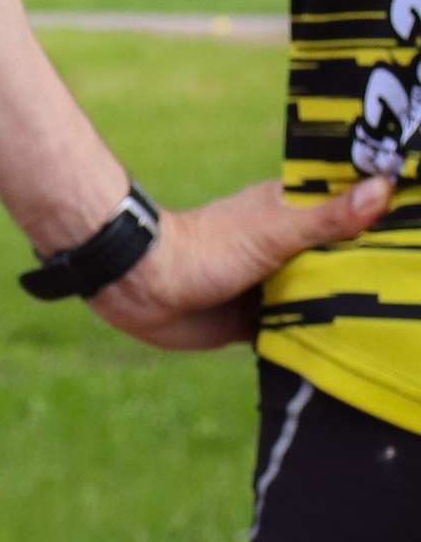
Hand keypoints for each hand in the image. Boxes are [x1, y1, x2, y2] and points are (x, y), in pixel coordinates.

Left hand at [88, 169, 395, 351]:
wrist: (146, 290)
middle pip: (346, 258)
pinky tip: (363, 354)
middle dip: (378, 271)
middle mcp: (291, 248)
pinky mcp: (262, 322)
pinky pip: (303, 332)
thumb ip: (327, 217)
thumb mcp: (275, 230)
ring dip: (352, 309)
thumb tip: (383, 187)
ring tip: (409, 323)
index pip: (353, 209)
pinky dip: (324, 341)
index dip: (388, 217)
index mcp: (295, 214)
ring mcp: (278, 286)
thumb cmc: (206, 247)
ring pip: (327, 297)